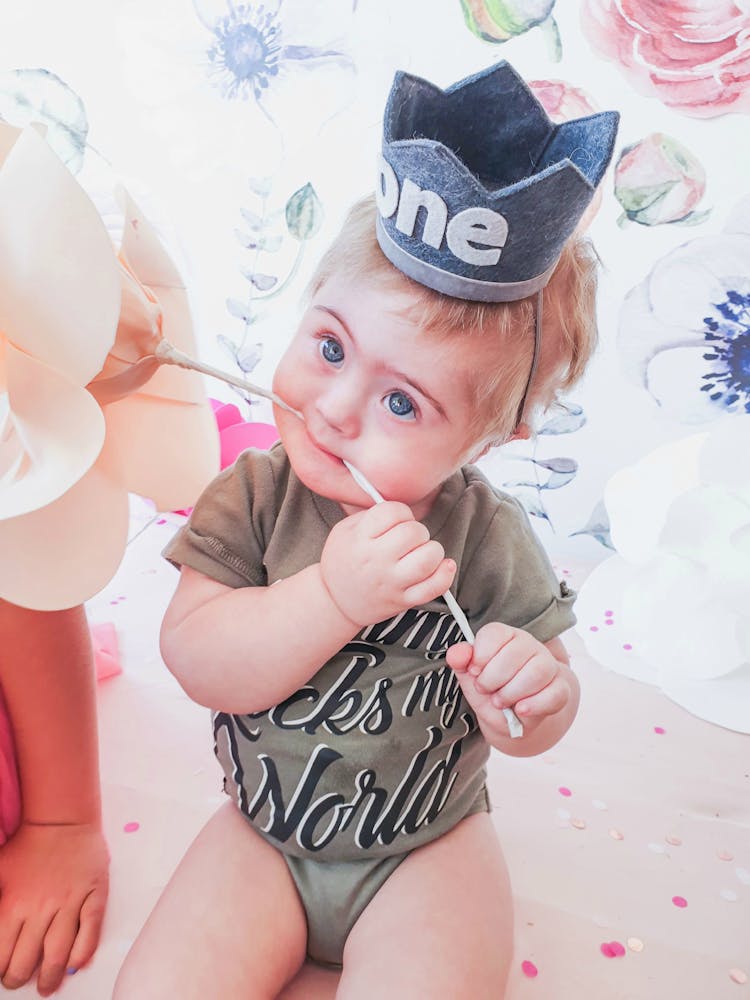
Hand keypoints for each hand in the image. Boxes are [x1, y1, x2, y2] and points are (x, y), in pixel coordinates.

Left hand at [0, 821, 108, 995]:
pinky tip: (75, 964)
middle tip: (21, 981)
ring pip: (58, 953)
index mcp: (13, 904)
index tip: (4, 973)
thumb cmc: (28, 846)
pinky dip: (83, 953)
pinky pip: (90, 932)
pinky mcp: (94, 896)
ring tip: (47, 986)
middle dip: (21, 978)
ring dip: (51, 976)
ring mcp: (70, 903)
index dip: (1, 970)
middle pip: (28, 960)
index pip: (2, 954)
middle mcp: (41, 908)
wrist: (62, 820)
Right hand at [320, 501, 455, 626]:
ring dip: (432, 550)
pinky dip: (445, 574)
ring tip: (423, 551)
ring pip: (428, 558)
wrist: (334, 602)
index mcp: (359, 539)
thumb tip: (403, 508)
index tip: (397, 520)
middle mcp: (376, 561)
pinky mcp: (403, 600)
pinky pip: (434, 588)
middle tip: (409, 538)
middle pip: (413, 533)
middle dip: (417, 530)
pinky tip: (444, 565)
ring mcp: (391, 583)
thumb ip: (370, 515)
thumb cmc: (343, 560)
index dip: (401, 512)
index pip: (392, 512)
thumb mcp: (344, 530)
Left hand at [446, 623, 571, 744]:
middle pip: (516, 652)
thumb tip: (456, 654)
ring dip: (512, 692)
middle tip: (485, 690)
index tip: (474, 672)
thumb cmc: (491, 689)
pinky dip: (534, 705)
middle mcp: (529, 646)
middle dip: (494, 677)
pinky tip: (520, 710)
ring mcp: (548, 667)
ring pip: (538, 671)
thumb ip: (461, 661)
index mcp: (506, 637)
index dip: (481, 655)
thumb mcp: (470, 676)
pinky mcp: (561, 689)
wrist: (513, 716)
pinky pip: (554, 693)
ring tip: (500, 702)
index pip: (495, 633)